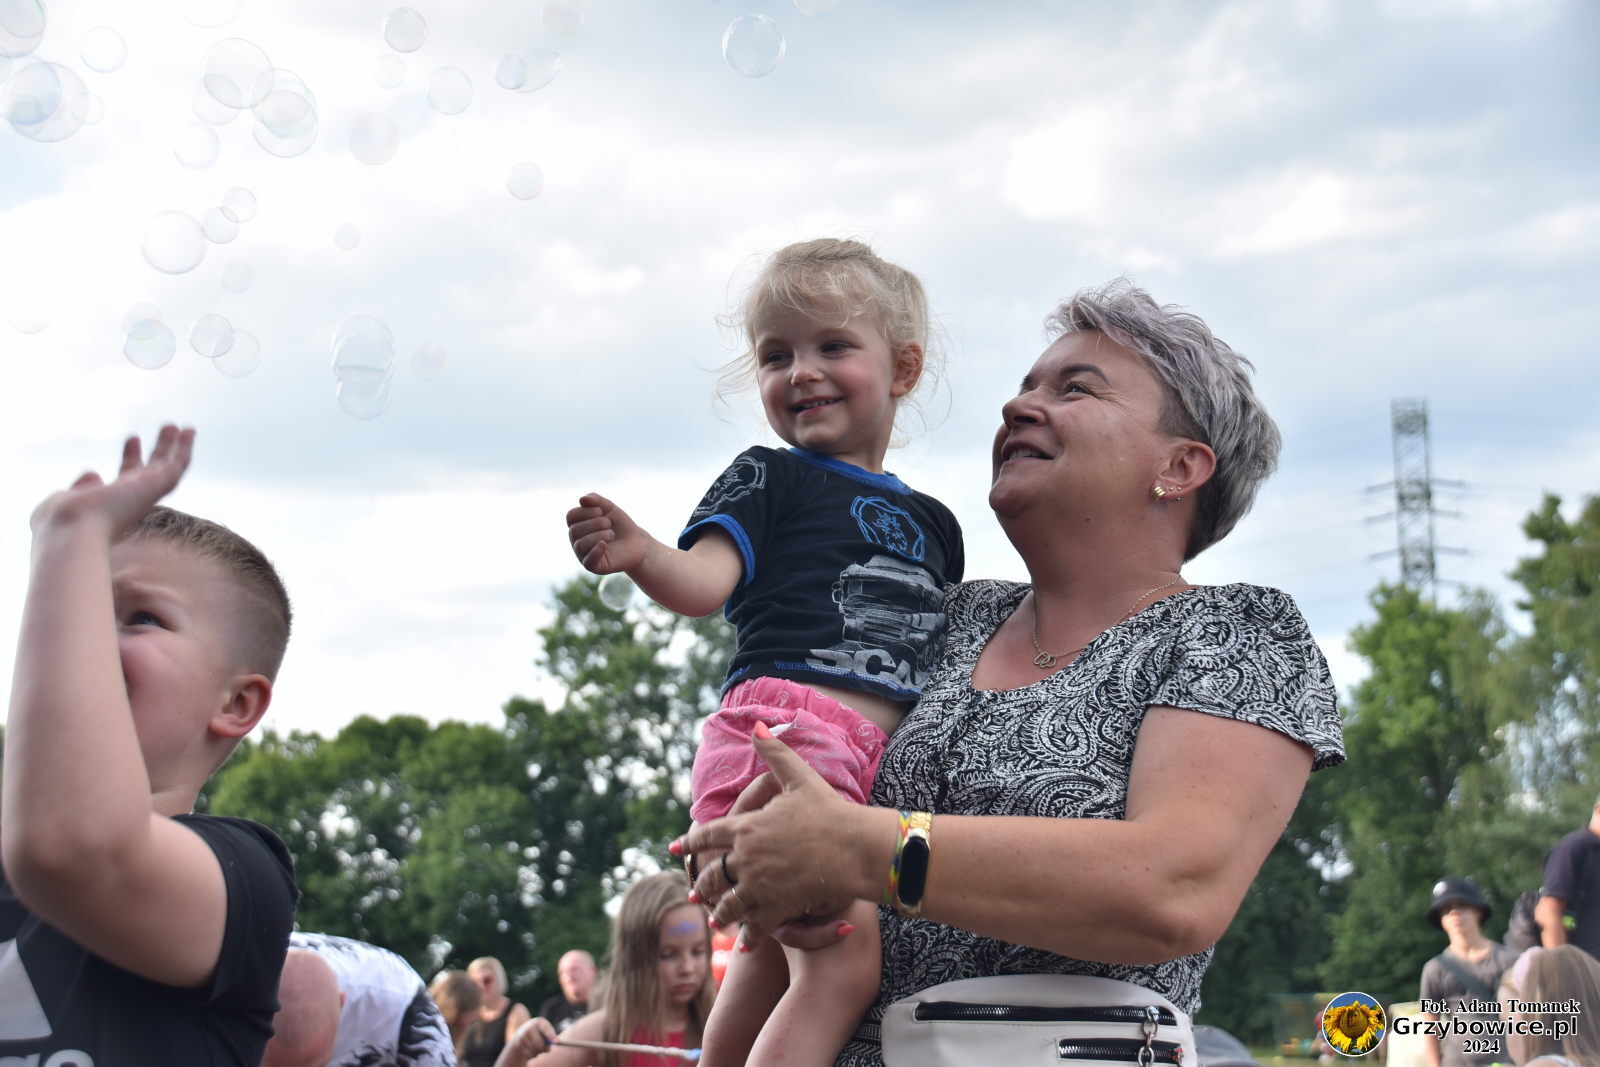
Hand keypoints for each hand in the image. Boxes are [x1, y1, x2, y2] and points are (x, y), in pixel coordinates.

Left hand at [30, 426, 195, 540]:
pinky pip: (177, 465)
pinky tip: (189, 431)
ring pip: (168, 468)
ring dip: (175, 447)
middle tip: (167, 429)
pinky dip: (185, 448)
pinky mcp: (157, 486)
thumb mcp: (65, 499)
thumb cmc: (62, 521)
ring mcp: (147, 494)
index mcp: (113, 503)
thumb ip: (80, 487)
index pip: (128, 477)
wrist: (74, 529)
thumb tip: (93, 474)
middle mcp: (133, 500)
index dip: (132, 457)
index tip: (133, 438)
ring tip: (179, 426)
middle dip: (159, 450)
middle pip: (152, 471)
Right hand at [507, 1016, 557, 1061]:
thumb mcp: (545, 1029)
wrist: (522, 1031)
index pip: (546, 1029)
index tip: (557, 1042)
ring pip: (534, 1051)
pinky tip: (531, 1050)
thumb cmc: (539, 1031)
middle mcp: (529, 1028)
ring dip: (538, 1053)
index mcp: (539, 1022)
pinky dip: (532, 1055)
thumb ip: (551, 1035)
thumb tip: (556, 1042)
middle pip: (539, 1044)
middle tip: (548, 1049)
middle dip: (545, 1049)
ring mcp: (523, 1036)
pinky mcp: (518, 1045)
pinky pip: (529, 1055)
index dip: (551, 1036)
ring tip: (538, 1048)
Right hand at [565, 492, 648, 574]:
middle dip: (594, 523)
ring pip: (580, 544)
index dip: (585, 511)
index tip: (601, 511)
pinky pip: (588, 561)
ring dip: (598, 535)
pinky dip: (595, 551)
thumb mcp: (610, 508)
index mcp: (578, 526)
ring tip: (612, 534)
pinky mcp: (595, 566)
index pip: (571, 516)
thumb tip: (582, 499)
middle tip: (609, 523)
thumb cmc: (620, 526)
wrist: (637, 542)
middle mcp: (577, 541)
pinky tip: (604, 544)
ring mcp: (584, 555)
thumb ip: (596, 500)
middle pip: (574, 530)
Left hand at [677, 725, 889, 933]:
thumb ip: (774, 753)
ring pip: (729, 903)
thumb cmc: (829, 810)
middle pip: (714, 875)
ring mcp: (759, 886)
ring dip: (719, 912)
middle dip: (702, 884)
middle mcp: (745, 858)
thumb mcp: (799, 777)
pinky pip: (756, 925)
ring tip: (714, 920)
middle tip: (693, 891)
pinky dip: (748, 936)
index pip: (708, 835)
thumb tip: (757, 725)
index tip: (676, 849)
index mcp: (745, 827)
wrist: (853, 847)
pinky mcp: (777, 907)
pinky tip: (744, 945)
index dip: (691, 842)